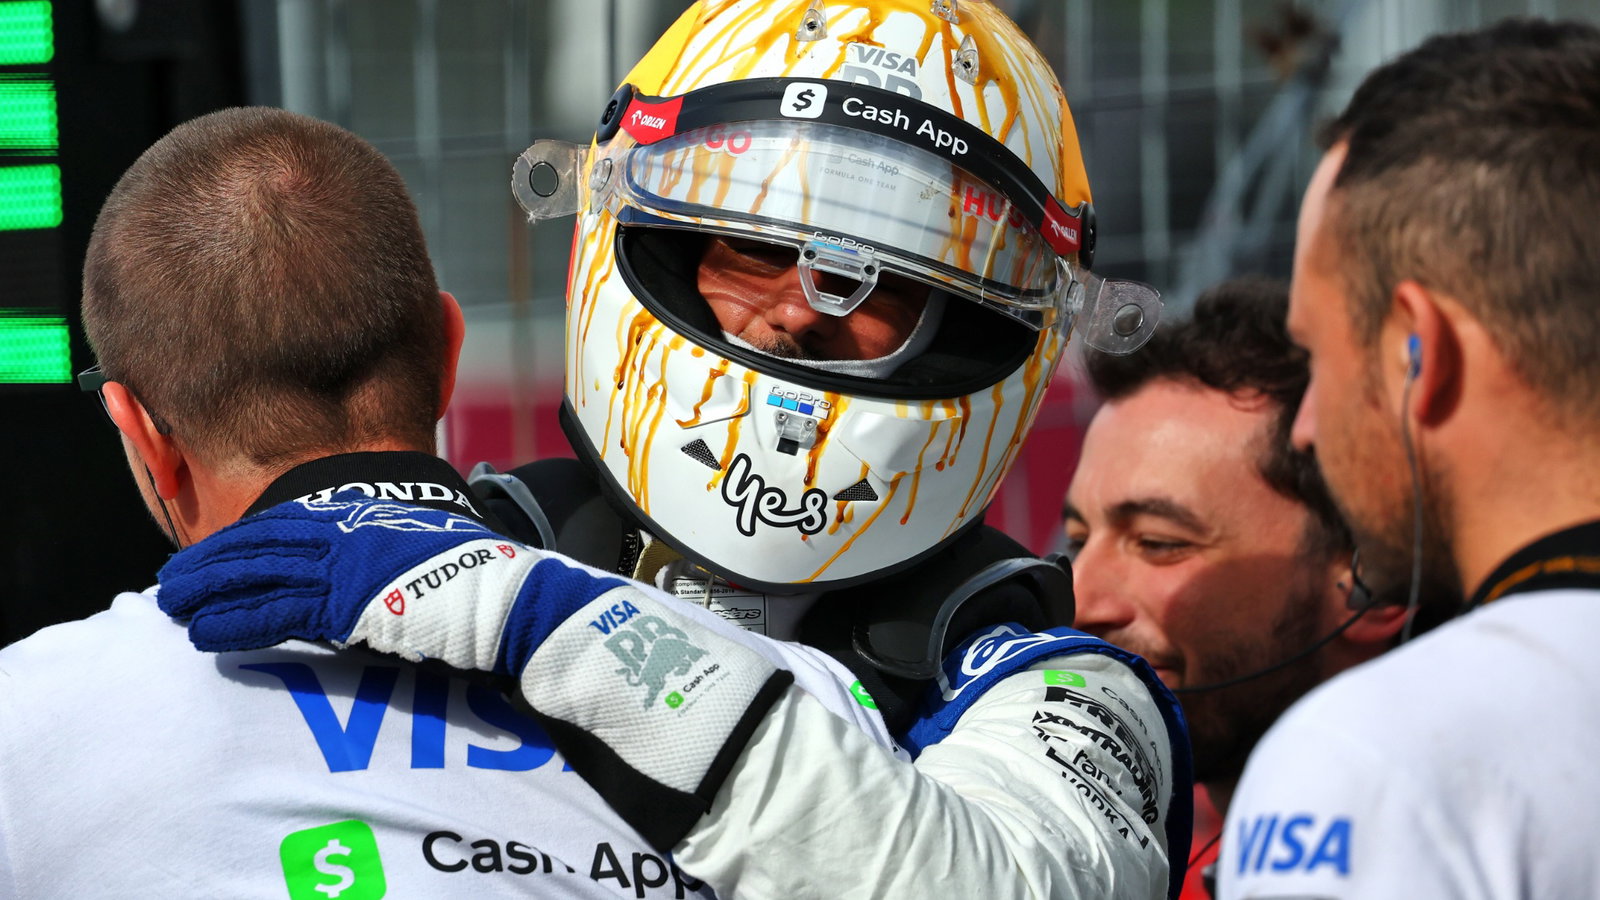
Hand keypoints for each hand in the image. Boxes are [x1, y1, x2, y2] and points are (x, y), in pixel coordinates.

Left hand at [157, 491, 620, 674]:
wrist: (502, 596)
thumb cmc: (475, 577)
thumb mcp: (423, 547)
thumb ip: (385, 552)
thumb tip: (368, 570)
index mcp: (363, 519)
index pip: (284, 524)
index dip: (240, 541)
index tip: (208, 554)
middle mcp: (346, 536)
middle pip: (259, 546)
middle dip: (210, 564)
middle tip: (170, 582)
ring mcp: (343, 568)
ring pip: (255, 576)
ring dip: (208, 593)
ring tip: (172, 608)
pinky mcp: (344, 605)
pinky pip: (274, 614)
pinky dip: (234, 624)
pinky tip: (204, 634)